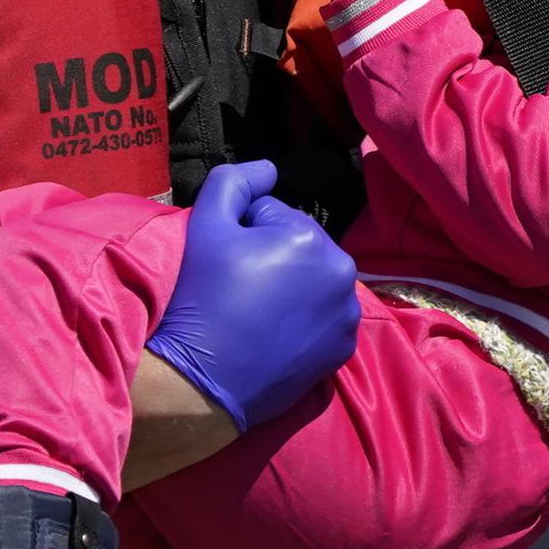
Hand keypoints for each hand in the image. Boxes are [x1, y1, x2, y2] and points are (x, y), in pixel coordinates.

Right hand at [145, 160, 359, 432]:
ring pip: (313, 282)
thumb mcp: (205, 223)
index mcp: (312, 238)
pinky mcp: (343, 349)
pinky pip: (323, 319)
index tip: (226, 265)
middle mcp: (342, 273)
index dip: (241, 235)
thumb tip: (270, 168)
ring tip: (256, 314)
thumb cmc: (201, 297)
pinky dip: (304, 322)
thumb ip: (235, 181)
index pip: (272, 216)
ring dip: (291, 289)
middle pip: (298, 248)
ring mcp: (347, 315)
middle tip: (239, 290)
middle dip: (272, 259)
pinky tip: (274, 336)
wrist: (202, 380)